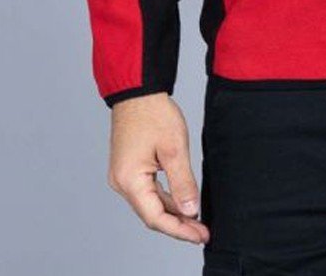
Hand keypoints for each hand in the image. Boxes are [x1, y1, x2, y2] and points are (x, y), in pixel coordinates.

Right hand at [107, 93, 209, 244]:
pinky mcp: (129, 168)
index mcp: (130, 180)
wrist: (138, 91)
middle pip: (152, 214)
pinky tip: (182, 202)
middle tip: (203, 232)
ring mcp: (124, 175)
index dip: (180, 230)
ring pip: (151, 203)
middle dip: (179, 224)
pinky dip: (166, 198)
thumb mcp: (174, 148)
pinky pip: (148, 190)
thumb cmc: (153, 113)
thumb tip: (190, 210)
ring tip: (197, 221)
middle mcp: (122, 182)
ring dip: (173, 213)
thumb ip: (182, 182)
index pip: (156, 217)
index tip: (201, 235)